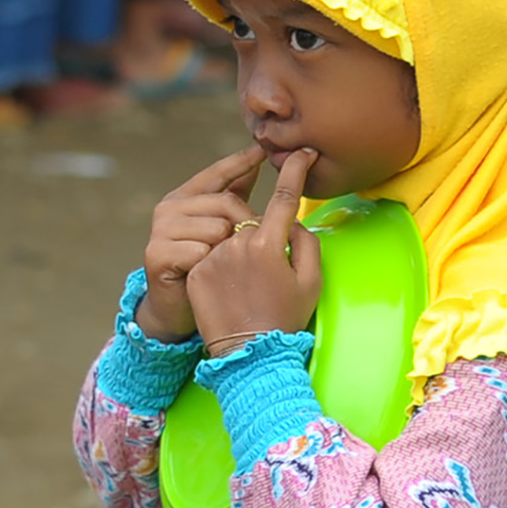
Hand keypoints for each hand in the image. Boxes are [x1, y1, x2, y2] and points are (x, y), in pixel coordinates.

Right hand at [136, 143, 264, 341]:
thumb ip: (235, 196)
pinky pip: (201, 251)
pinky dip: (210, 265)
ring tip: (221, 263)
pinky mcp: (156, 254)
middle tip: (249, 246)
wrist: (178, 307)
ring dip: (226, 249)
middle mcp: (168, 208)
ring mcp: (159, 230)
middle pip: (224, 203)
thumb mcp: (223, 228)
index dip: (240, 162)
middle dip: (245, 224)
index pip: (217, 173)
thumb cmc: (206, 266)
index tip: (262, 150)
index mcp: (184, 198)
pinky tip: (204, 272)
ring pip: (216, 228)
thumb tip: (258, 159)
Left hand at [183, 148, 322, 350]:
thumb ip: (306, 243)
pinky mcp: (195, 270)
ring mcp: (212, 256)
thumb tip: (293, 221)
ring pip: (231, 237)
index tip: (299, 153)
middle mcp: (235, 244)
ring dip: (242, 250)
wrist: (249, 354)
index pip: (285, 198)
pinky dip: (224, 262)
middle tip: (271, 272)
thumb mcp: (311, 282)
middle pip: (254, 222)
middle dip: (265, 235)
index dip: (294, 173)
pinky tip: (233, 288)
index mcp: (267, 244)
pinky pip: (213, 253)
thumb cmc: (285, 318)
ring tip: (251, 285)